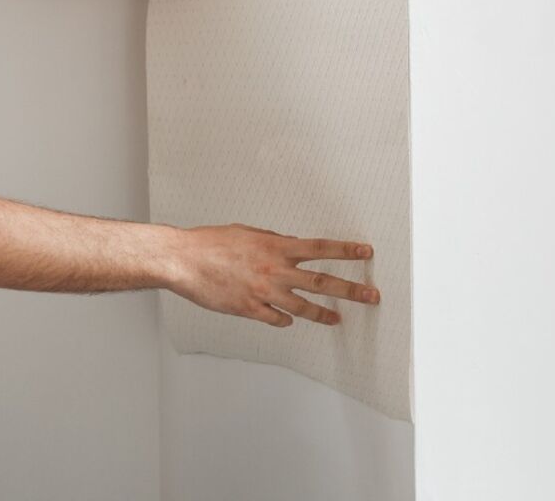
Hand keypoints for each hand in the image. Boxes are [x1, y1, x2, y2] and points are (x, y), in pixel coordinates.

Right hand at [168, 223, 380, 326]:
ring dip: (324, 314)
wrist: (182, 260)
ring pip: (304, 307)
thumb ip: (271, 241)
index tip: (366, 252)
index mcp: (275, 247)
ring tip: (337, 318)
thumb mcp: (245, 233)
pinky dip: (285, 320)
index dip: (346, 250)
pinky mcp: (250, 309)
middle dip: (351, 289)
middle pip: (322, 281)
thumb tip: (290, 247)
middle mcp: (274, 270)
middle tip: (372, 296)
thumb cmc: (209, 243)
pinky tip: (287, 320)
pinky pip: (277, 319)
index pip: (320, 248)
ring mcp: (264, 291)